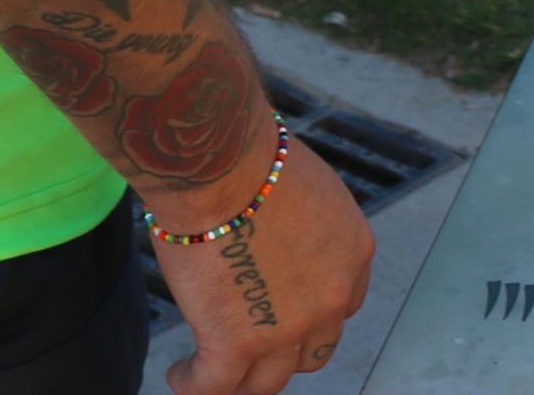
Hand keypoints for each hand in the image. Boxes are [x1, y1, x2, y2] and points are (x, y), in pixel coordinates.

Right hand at [160, 136, 372, 393]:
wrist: (224, 167)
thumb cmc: (253, 160)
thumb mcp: (311, 191)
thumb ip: (307, 227)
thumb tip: (279, 236)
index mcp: (354, 254)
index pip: (344, 307)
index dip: (313, 317)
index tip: (285, 315)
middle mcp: (333, 298)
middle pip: (313, 351)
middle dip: (283, 351)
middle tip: (252, 345)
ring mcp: (288, 328)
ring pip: (268, 382)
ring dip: (241, 381)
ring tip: (210, 370)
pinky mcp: (238, 344)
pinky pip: (215, 386)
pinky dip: (194, 385)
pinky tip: (179, 374)